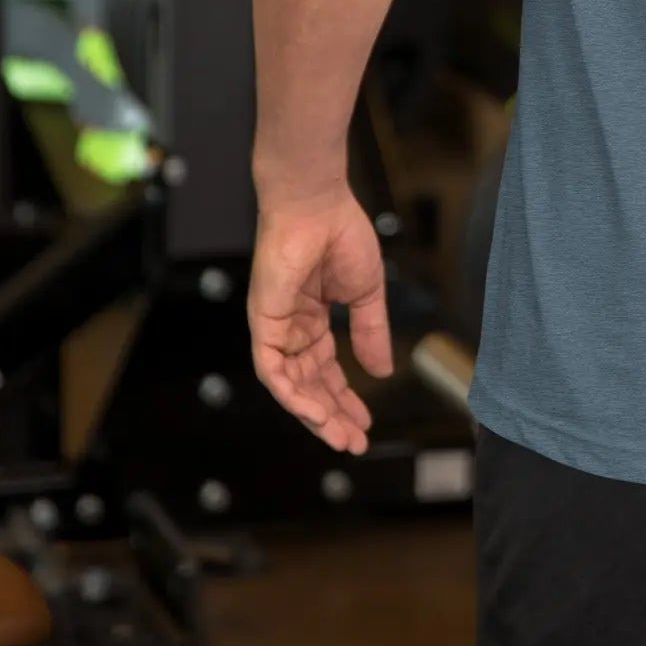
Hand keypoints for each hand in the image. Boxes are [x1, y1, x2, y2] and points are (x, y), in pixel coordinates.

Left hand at [248, 185, 393, 452]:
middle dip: (332, 415)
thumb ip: (371, 332)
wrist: (317, 203)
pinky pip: (273, 370)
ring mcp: (275, 327)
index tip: (365, 423)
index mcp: (312, 319)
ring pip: (290, 385)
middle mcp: (290, 328)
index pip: (326, 370)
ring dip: (314, 413)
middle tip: (354, 442)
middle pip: (309, 384)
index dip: (345, 398)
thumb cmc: (340, 234)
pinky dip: (293, 394)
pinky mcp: (263, 323)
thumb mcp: (365, 292)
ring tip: (339, 436)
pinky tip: (316, 412)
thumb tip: (382, 372)